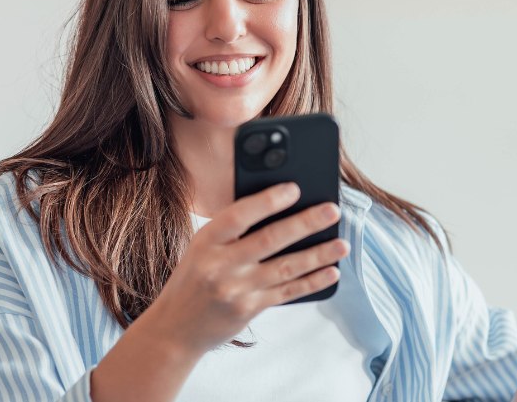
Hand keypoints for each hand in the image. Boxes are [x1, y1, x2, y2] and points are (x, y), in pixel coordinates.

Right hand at [145, 182, 348, 355]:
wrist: (175, 327)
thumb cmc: (193, 278)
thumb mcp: (201, 248)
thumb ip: (231, 231)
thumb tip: (279, 210)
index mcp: (206, 241)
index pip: (239, 215)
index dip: (268, 201)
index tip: (294, 189)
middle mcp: (220, 265)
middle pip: (270, 240)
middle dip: (306, 223)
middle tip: (332, 211)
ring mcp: (236, 290)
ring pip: (286, 268)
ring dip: (318, 254)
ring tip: (341, 244)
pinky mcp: (249, 310)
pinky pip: (287, 292)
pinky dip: (312, 281)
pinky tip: (330, 271)